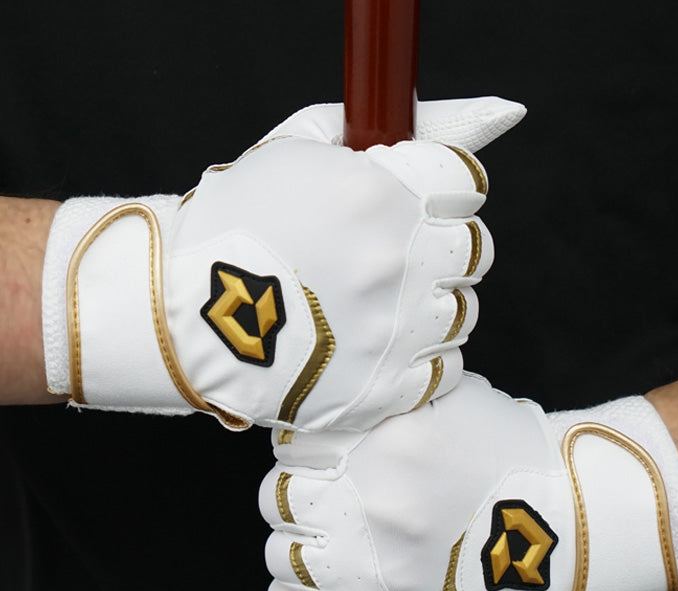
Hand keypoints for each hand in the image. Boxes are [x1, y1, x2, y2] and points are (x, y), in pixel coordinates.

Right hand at [42, 97, 524, 431]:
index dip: (442, 193)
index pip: (465, 185)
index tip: (418, 202)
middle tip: (391, 256)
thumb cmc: (236, 224)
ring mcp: (392, 331)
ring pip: (460, 312)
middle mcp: (397, 262)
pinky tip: (383, 344)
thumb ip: (388, 125)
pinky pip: (445, 369)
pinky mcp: (382, 388)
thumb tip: (494, 113)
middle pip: (472, 251)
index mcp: (380, 194)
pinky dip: (422, 356)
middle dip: (438, 249)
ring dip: (428, 303)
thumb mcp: (298, 148)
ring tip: (376, 304)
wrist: (182, 312)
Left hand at [259, 373, 677, 590]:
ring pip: (282, 558)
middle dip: (297, 500)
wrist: (574, 526)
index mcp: (384, 446)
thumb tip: (330, 409)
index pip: (291, 451)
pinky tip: (314, 588)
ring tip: (326, 545)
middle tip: (323, 504)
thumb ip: (386, 398)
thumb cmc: (512, 459)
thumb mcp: (450, 401)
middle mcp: (373, 509)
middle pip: (278, 503)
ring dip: (296, 548)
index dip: (300, 457)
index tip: (314, 464)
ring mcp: (378, 576)